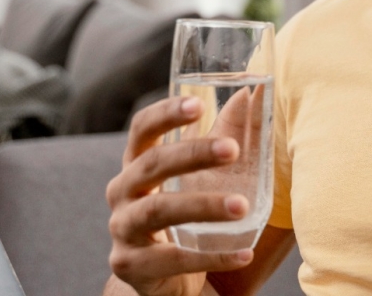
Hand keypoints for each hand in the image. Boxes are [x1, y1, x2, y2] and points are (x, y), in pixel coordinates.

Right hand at [105, 96, 254, 295]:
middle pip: (152, 164)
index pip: (142, 129)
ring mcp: (122, 229)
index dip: (165, 114)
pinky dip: (211, 257)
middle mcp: (122, 191)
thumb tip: (249, 94)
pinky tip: (244, 253)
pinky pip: (171, 260)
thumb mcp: (200, 176)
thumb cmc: (184, 216)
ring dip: (203, 206)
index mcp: (137, 163)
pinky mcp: (130, 265)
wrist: (163, 278)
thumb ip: (223, 136)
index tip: (198, 105)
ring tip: (243, 206)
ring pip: (158, 210)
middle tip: (233, 149)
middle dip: (193, 154)